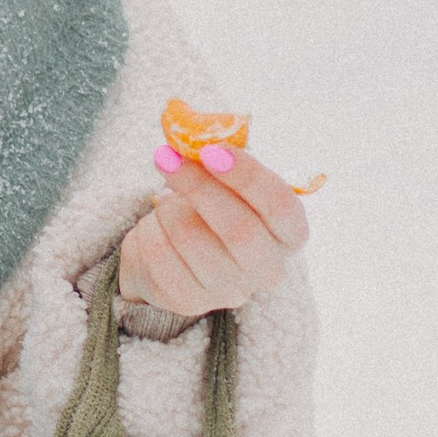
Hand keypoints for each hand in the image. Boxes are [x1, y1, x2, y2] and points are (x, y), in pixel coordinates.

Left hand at [120, 146, 308, 320]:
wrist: (174, 252)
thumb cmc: (208, 207)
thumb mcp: (222, 181)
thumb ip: (219, 160)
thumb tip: (191, 135)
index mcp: (288, 233)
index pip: (281, 207)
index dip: (248, 177)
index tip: (211, 151)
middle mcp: (267, 269)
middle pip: (239, 230)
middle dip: (199, 187)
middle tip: (167, 156)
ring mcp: (229, 291)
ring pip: (193, 241)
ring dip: (168, 209)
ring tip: (161, 199)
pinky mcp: (189, 301)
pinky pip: (161, 259)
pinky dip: (149, 232)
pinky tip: (155, 227)